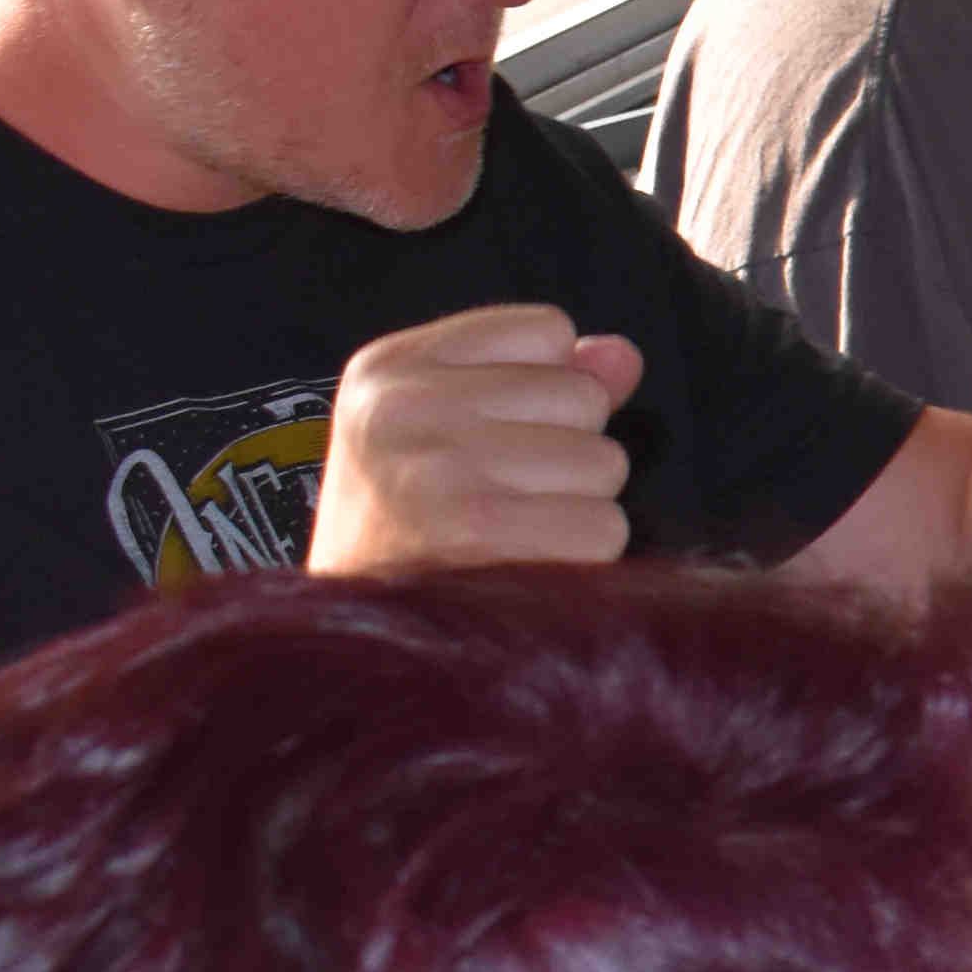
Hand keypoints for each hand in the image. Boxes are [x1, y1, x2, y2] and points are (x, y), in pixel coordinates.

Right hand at [312, 306, 644, 572]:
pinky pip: (603, 526)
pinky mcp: (479, 536)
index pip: (547, 331)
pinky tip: (523, 567)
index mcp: (390, 367)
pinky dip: (582, 557)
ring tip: (507, 533)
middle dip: (566, 451)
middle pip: (582, 397)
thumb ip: (540, 380)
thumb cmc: (407, 528)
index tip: (493, 436)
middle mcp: (406, 408)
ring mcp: (438, 470)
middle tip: (499, 498)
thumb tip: (623, 355)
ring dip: (576, 507)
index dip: (546, 391)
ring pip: (603, 462)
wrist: (348, 641)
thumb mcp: (444, 429)